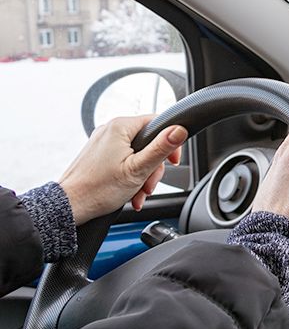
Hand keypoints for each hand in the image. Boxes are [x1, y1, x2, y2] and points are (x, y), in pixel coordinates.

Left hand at [59, 116, 186, 224]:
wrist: (69, 206)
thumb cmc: (98, 190)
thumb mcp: (139, 169)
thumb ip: (161, 148)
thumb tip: (179, 130)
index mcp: (120, 127)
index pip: (157, 122)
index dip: (170, 142)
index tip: (172, 161)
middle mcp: (110, 130)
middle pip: (148, 142)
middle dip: (153, 167)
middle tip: (149, 184)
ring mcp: (102, 143)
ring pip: (136, 154)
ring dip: (142, 176)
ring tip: (138, 193)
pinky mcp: (98, 155)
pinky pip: (123, 160)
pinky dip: (130, 176)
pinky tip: (129, 192)